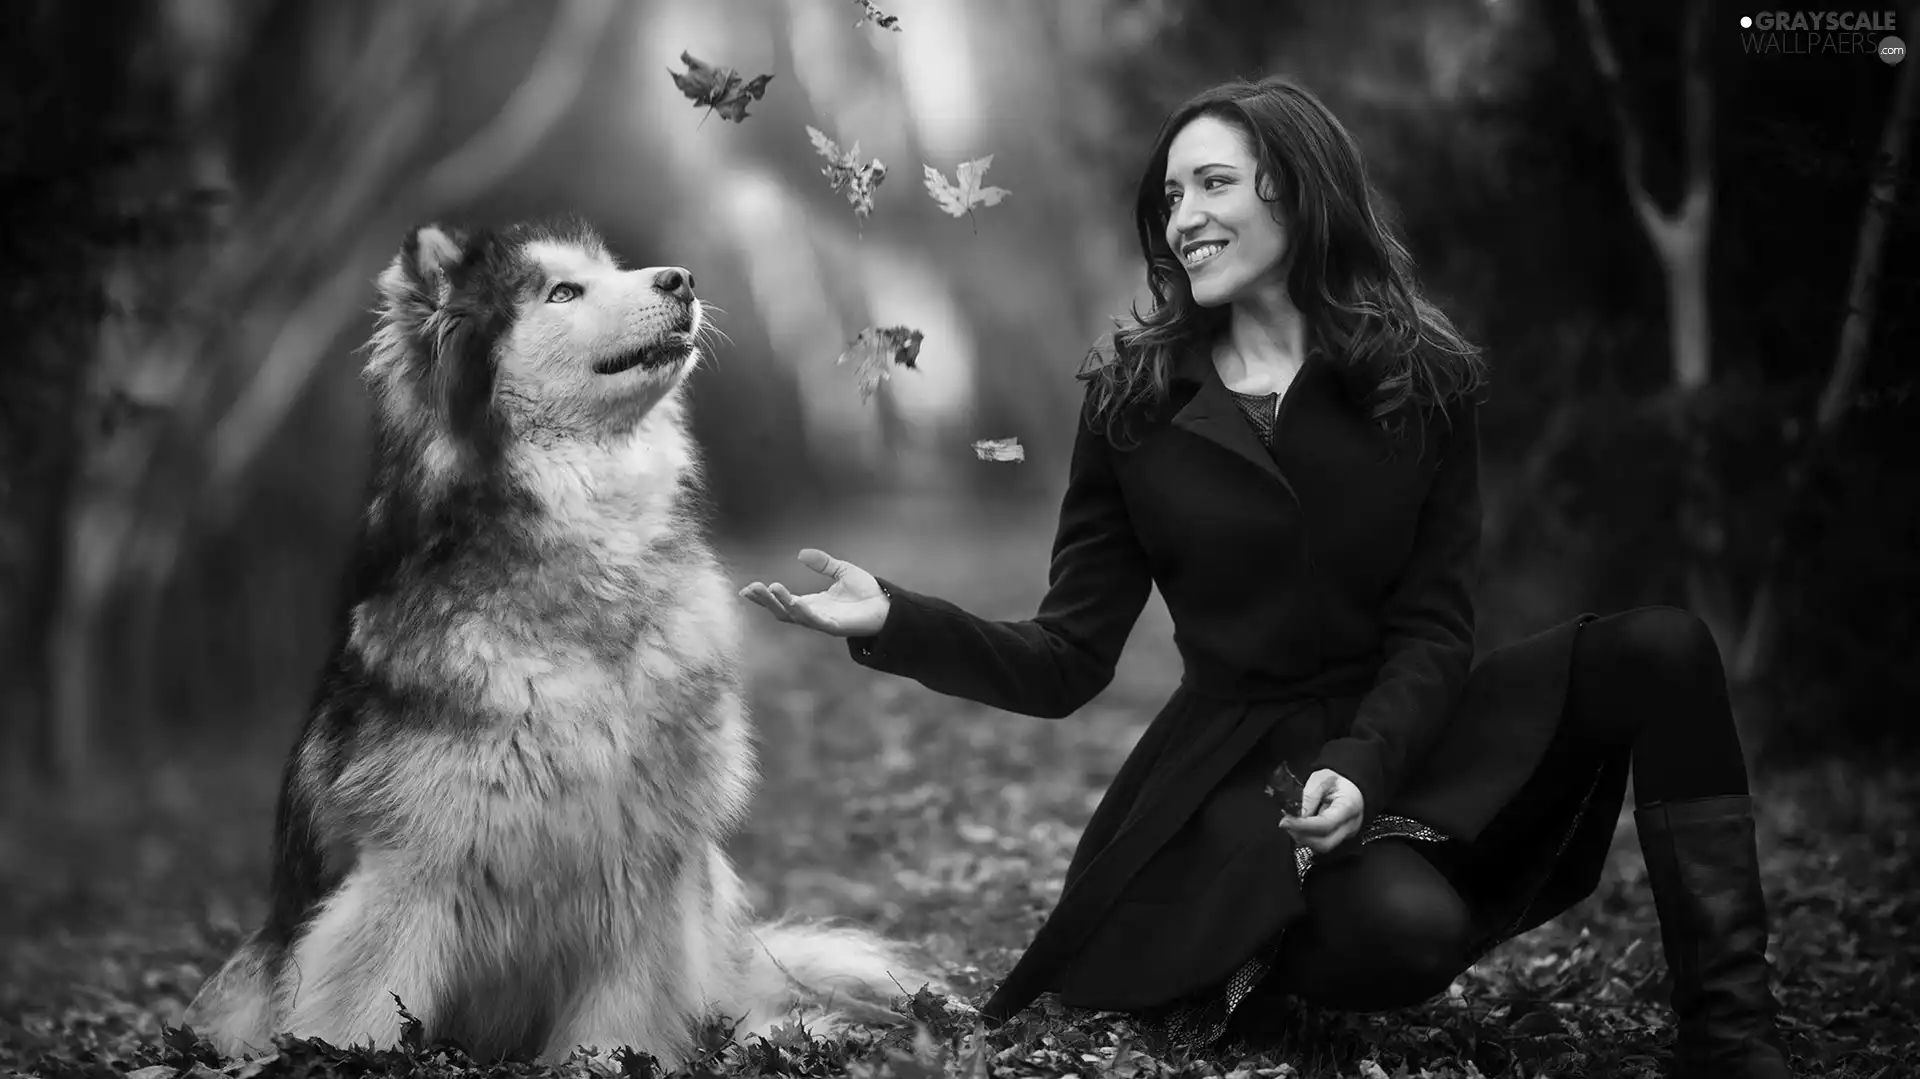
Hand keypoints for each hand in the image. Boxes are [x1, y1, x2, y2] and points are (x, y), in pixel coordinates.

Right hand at [738, 548, 889, 637]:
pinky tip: (795, 602)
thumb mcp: (841, 571)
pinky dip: (804, 612)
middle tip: (750, 588)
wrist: (889, 606)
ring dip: (781, 603)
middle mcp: (813, 615)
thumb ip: (823, 564)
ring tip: (769, 588)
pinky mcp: (835, 627)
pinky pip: (815, 621)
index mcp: (812, 603)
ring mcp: (823, 623)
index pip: (782, 602)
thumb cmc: (867, 592)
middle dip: (765, 601)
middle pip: (782, 611)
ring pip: (795, 616)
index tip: (746, 589)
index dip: (764, 597)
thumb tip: (800, 554)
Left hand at [1278, 768, 1364, 855]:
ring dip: (1303, 838)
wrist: (1349, 786)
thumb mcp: (1320, 778)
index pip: (1326, 824)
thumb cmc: (1336, 781)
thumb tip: (1298, 815)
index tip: (1286, 821)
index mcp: (1349, 806)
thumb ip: (1309, 796)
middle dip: (1302, 836)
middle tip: (1286, 824)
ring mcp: (1347, 834)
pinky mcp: (1340, 838)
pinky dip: (1308, 838)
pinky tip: (1299, 828)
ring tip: (1292, 824)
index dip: (1303, 826)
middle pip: (1325, 843)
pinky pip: (1322, 843)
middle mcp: (1350, 825)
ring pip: (1323, 847)